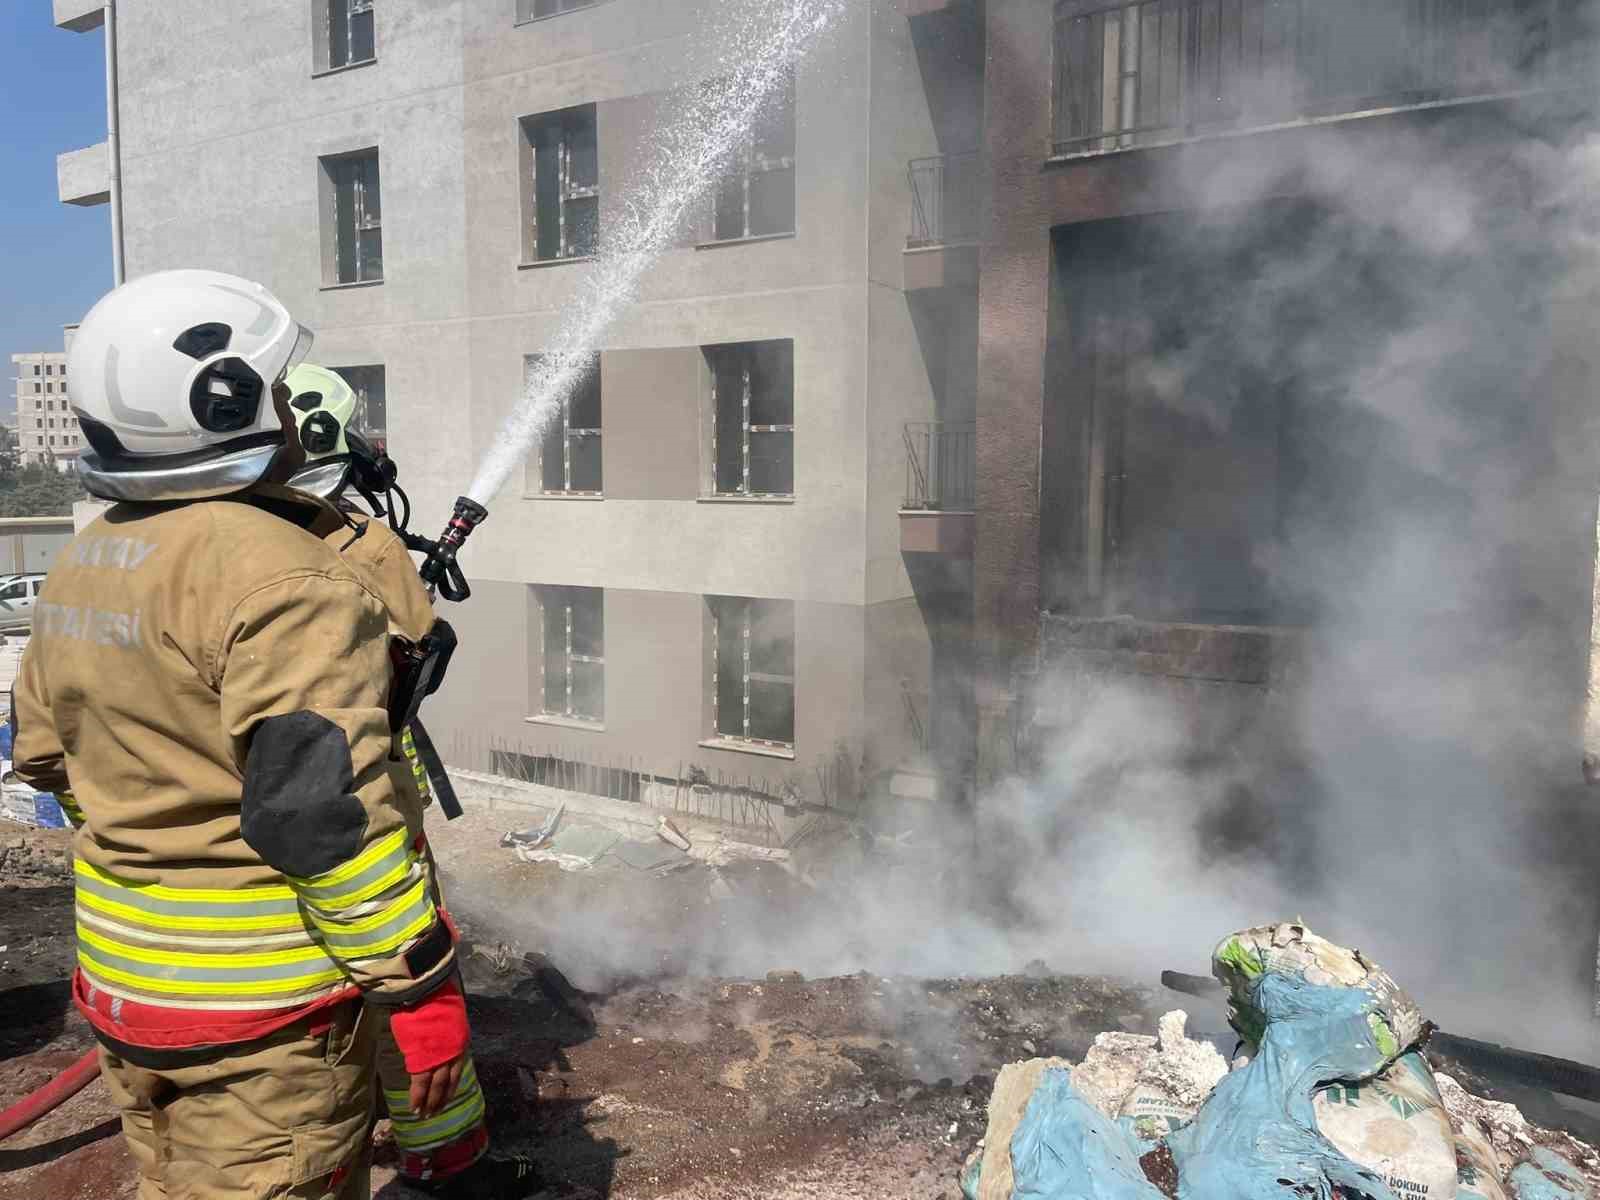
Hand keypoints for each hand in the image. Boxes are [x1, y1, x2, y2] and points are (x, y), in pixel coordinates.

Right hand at [388, 977, 471, 1116]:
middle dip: (440, 1098)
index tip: (447, 1097)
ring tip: (424, 1115)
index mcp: (460, 1040)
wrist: (426, 990)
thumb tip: (435, 1036)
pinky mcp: (423, 1057)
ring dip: (430, 1102)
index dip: (451, 1085)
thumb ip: (443, 1030)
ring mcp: (439, 1055)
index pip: (457, 1069)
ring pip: (436, 1085)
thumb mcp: (447, 1014)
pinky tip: (414, 1108)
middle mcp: (453, 1051)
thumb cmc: (434, 995)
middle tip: (434, 1113)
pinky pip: (421, 1082)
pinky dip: (417, 1096)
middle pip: (448, 1080)